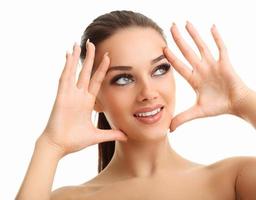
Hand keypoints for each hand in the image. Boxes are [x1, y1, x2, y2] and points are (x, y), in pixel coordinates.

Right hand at [40, 41, 126, 156]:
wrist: (59, 146)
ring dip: (76, 58)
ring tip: (79, 44)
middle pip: (85, 72)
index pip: (96, 81)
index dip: (102, 69)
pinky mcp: (62, 96)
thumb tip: (126, 136)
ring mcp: (69, 95)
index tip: (108, 57)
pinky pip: (65, 78)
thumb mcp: (97, 136)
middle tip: (92, 44)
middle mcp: (78, 95)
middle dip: (90, 58)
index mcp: (87, 102)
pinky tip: (69, 55)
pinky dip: (66, 66)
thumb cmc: (74, 141)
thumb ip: (112, 134)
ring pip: (74, 72)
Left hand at [164, 22, 250, 131]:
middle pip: (188, 51)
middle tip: (171, 26)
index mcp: (194, 79)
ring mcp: (213, 65)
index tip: (162, 48)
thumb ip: (183, 118)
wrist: (237, 105)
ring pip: (202, 46)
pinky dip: (217, 38)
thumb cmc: (219, 106)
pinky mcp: (225, 63)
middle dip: (179, 39)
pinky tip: (212, 27)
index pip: (180, 66)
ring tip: (186, 23)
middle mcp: (201, 69)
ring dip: (194, 35)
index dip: (171, 58)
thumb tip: (169, 129)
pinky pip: (220, 48)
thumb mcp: (198, 112)